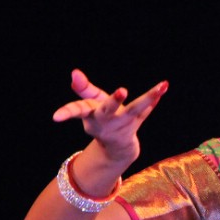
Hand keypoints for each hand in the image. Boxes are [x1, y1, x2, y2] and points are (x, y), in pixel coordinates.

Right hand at [52, 68, 167, 162]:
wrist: (116, 146)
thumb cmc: (100, 117)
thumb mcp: (90, 104)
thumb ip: (84, 88)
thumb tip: (74, 73)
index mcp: (92, 114)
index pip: (78, 110)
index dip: (67, 113)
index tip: (56, 117)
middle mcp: (107, 120)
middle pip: (109, 110)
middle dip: (113, 101)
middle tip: (121, 90)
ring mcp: (124, 123)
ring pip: (136, 109)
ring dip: (147, 97)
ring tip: (160, 86)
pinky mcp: (136, 122)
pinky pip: (146, 110)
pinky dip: (153, 99)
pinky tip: (163, 88)